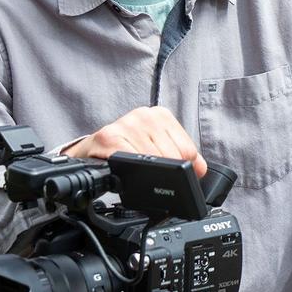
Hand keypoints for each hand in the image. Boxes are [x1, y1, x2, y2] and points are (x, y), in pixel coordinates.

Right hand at [62, 106, 206, 177]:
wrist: (90, 152)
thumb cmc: (124, 151)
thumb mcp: (156, 149)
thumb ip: (182, 157)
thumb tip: (201, 170)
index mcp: (161, 115)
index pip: (188, 150)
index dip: (184, 170)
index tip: (170, 173)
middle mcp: (145, 115)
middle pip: (174, 157)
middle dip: (165, 175)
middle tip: (147, 175)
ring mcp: (127, 123)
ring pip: (155, 162)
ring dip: (146, 176)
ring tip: (134, 171)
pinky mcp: (110, 136)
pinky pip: (132, 161)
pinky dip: (130, 172)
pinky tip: (124, 170)